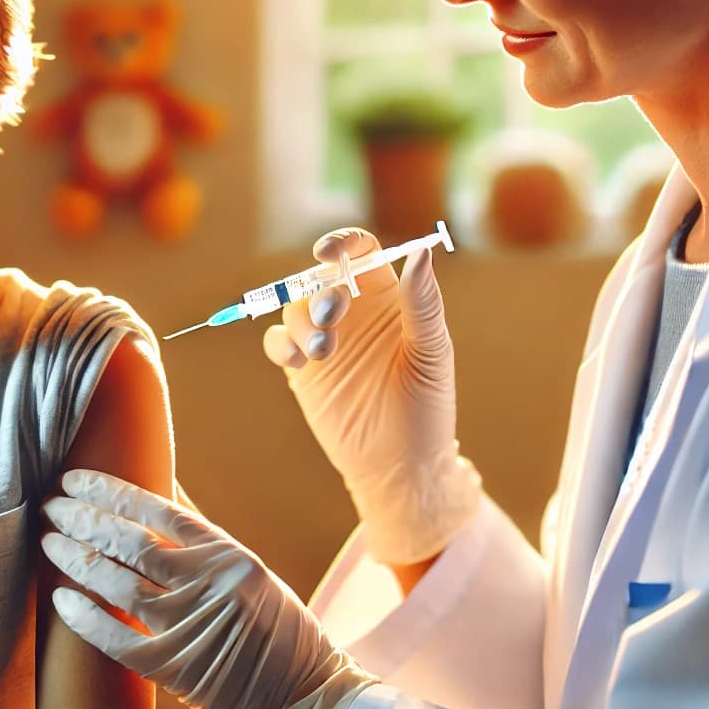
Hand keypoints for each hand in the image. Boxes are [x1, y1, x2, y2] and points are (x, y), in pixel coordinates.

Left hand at [41, 469, 375, 708]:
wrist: (304, 695)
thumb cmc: (278, 629)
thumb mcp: (249, 570)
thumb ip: (202, 537)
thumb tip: (162, 490)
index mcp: (227, 554)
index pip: (156, 509)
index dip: (110, 491)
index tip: (76, 480)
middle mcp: (208, 584)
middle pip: (130, 541)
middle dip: (83, 519)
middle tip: (52, 506)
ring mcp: (189, 626)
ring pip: (117, 583)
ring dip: (76, 559)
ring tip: (50, 542)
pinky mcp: (173, 667)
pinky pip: (115, 638)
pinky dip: (84, 617)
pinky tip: (60, 596)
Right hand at [262, 228, 479, 563]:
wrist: (400, 465)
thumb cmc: (427, 408)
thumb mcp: (431, 354)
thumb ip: (423, 304)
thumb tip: (421, 253)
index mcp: (388, 297)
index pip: (361, 251)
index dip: (342, 243)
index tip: (328, 255)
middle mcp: (353, 312)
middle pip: (321, 277)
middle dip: (320, 291)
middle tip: (330, 315)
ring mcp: (324, 339)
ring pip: (295, 307)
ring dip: (301, 321)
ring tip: (322, 353)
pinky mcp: (302, 369)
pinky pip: (278, 341)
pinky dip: (281, 344)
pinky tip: (300, 363)